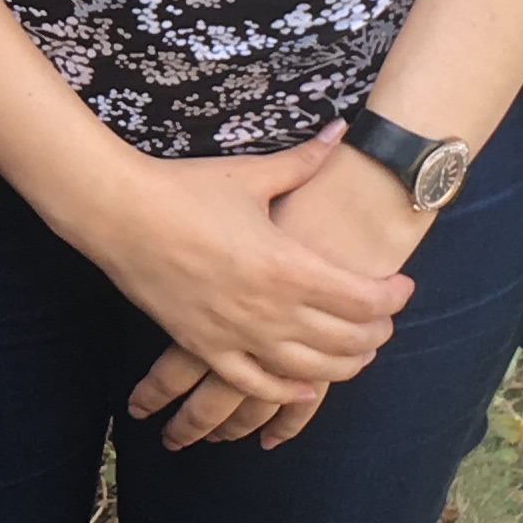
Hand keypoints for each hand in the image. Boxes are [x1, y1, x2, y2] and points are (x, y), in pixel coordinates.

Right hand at [92, 126, 410, 447]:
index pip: (361, 296)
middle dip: (376, 333)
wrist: (119, 213)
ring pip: (308, 369)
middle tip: (386, 322)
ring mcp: (236, 332)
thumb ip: (303, 161)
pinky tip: (306, 388)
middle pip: (344, 338)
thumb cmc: (185, 189)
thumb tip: (340, 129)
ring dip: (343, 366)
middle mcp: (268, 307)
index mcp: (286, 263)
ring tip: (360, 355)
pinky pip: (254, 384)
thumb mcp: (250, 174)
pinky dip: (286, 392)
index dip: (391, 297)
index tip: (402, 288)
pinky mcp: (205, 345)